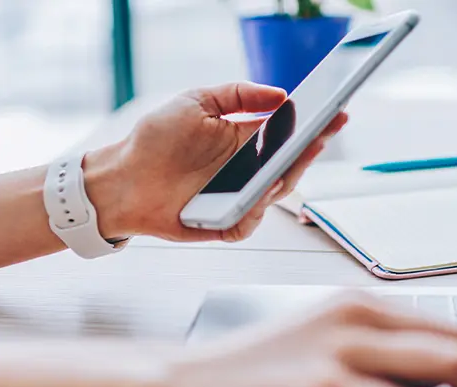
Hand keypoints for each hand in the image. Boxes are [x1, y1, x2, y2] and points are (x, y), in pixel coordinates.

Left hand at [83, 82, 347, 241]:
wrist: (122, 178)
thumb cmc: (155, 140)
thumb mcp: (196, 102)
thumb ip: (239, 94)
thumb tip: (280, 94)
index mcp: (245, 139)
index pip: (289, 132)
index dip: (314, 123)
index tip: (335, 111)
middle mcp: (246, 169)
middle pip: (290, 163)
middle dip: (310, 148)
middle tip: (322, 134)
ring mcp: (238, 197)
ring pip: (276, 192)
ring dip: (286, 176)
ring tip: (294, 157)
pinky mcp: (224, 222)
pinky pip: (250, 220)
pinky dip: (256, 208)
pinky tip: (259, 192)